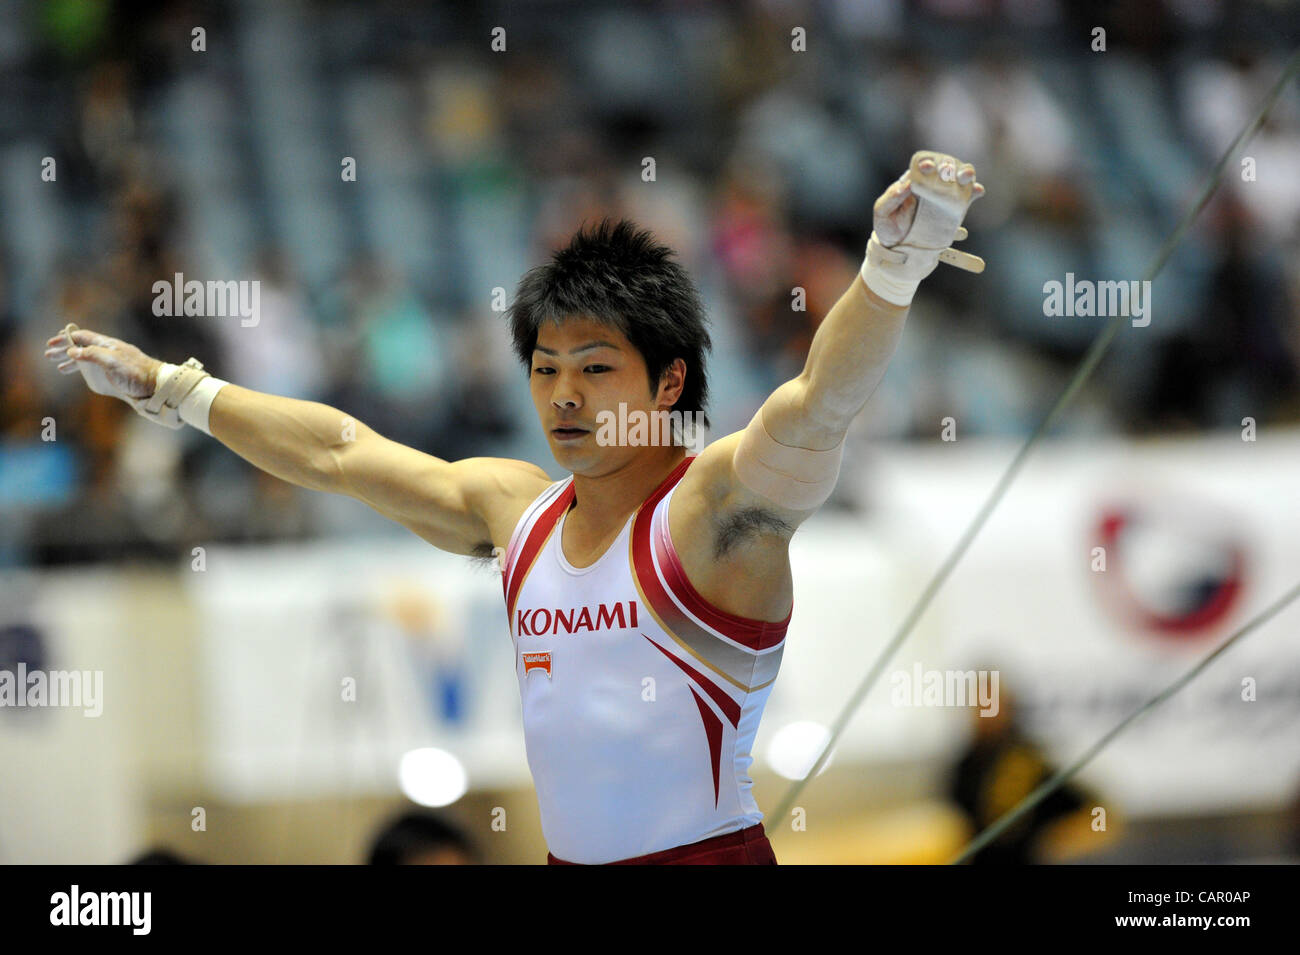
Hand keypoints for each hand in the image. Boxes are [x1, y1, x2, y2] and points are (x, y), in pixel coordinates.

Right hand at [45, 324, 161, 399]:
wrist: (157, 386)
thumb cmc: (137, 373)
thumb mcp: (114, 362)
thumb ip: (93, 354)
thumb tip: (72, 350)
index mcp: (108, 345)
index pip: (83, 337)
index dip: (66, 339)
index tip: (52, 343)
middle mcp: (108, 351)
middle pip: (82, 347)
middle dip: (65, 350)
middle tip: (48, 355)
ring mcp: (111, 363)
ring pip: (87, 359)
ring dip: (71, 361)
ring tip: (58, 367)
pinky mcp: (115, 374)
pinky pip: (94, 369)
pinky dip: (82, 369)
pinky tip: (77, 373)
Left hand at [873, 151, 984, 248]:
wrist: (897, 246)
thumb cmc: (887, 224)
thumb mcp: (882, 211)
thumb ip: (891, 197)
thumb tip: (906, 185)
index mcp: (913, 180)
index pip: (922, 166)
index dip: (927, 163)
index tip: (927, 167)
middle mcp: (931, 183)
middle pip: (944, 167)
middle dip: (948, 165)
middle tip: (948, 170)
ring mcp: (944, 195)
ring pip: (959, 178)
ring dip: (965, 173)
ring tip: (966, 176)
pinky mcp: (954, 209)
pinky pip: (967, 197)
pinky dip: (974, 191)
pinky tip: (977, 191)